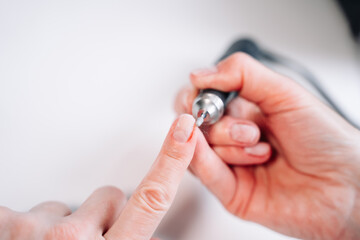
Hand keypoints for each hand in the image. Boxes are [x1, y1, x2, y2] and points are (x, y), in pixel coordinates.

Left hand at [0, 114, 197, 239]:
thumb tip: (151, 236)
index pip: (151, 200)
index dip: (171, 162)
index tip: (183, 132)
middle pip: (110, 197)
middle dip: (105, 215)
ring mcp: (36, 230)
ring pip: (68, 207)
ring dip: (63, 228)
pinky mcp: (6, 221)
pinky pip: (33, 212)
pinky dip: (32, 230)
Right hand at [175, 53, 359, 239]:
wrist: (348, 184)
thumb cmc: (326, 139)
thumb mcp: (285, 93)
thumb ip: (242, 74)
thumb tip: (200, 74)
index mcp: (245, 110)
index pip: (201, 98)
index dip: (197, 96)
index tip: (208, 96)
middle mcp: (235, 136)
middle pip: (196, 123)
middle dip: (218, 123)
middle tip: (248, 129)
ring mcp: (232, 164)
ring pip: (200, 148)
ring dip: (229, 145)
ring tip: (262, 150)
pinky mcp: (231, 192)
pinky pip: (204, 174)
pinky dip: (201, 159)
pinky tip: (206, 150)